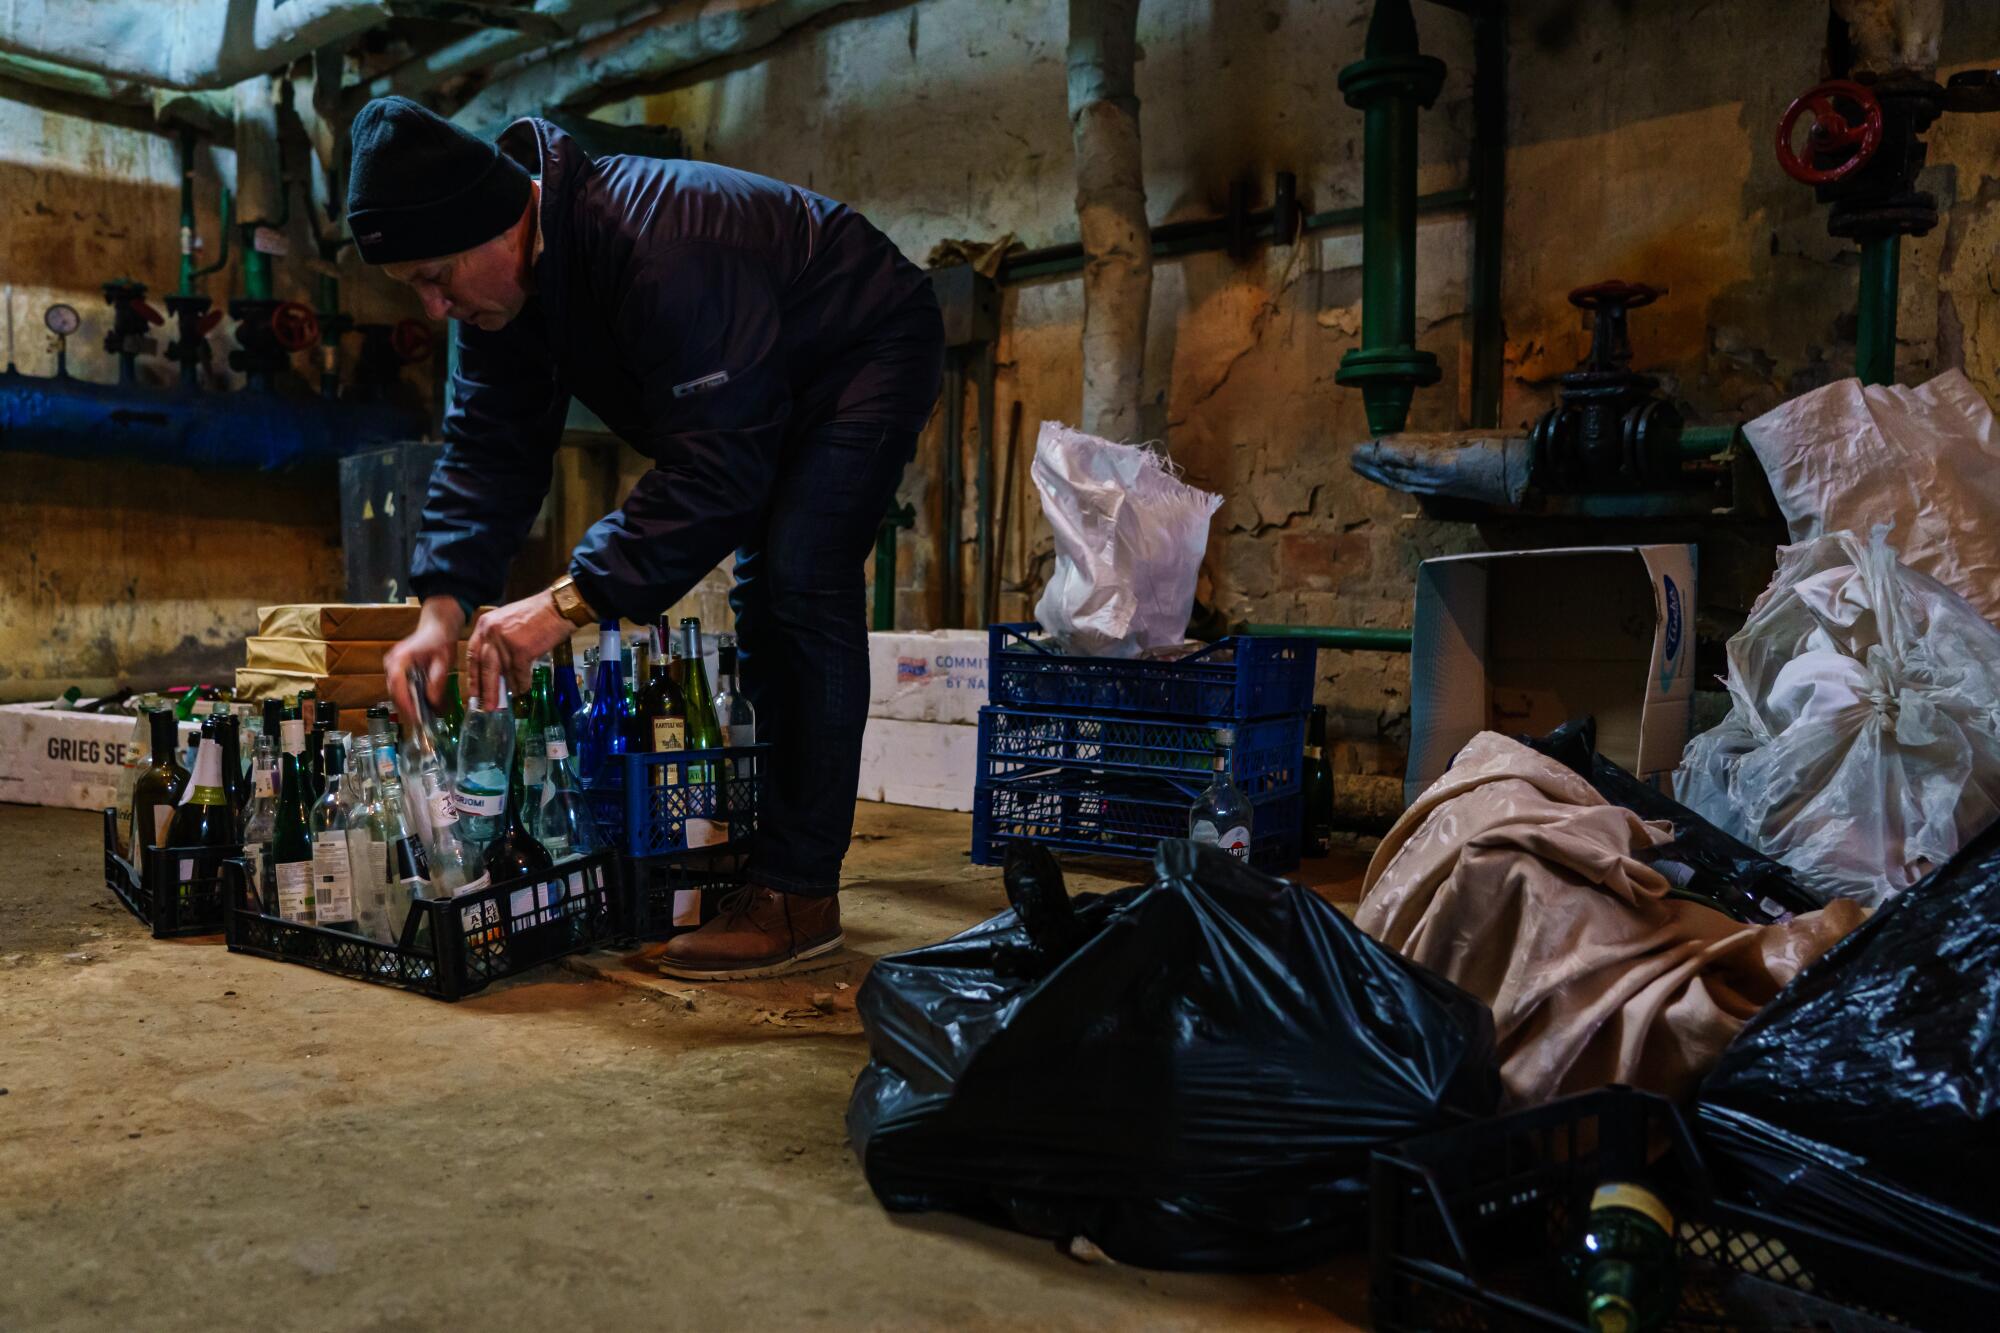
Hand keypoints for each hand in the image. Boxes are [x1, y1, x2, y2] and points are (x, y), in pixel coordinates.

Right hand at [384, 597, 464, 721]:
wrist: (437, 626)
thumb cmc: (440, 640)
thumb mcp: (443, 661)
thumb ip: (437, 682)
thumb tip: (432, 703)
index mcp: (399, 659)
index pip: (396, 685)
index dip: (404, 703)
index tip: (415, 717)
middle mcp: (391, 663)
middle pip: (394, 692)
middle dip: (408, 708)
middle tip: (422, 723)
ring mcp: (392, 667)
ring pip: (397, 692)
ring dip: (409, 705)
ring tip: (425, 717)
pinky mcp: (398, 671)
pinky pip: (402, 688)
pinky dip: (411, 698)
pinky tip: (423, 705)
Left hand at [465, 591, 574, 707]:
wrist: (558, 607)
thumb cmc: (537, 613)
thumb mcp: (508, 621)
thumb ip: (498, 640)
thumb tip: (499, 666)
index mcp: (485, 624)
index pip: (473, 654)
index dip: (473, 675)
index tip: (473, 691)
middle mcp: (491, 633)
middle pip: (484, 667)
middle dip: (484, 689)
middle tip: (485, 706)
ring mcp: (505, 642)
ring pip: (502, 672)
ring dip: (505, 689)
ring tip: (503, 704)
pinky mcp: (521, 651)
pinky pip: (519, 673)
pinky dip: (521, 684)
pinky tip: (523, 690)